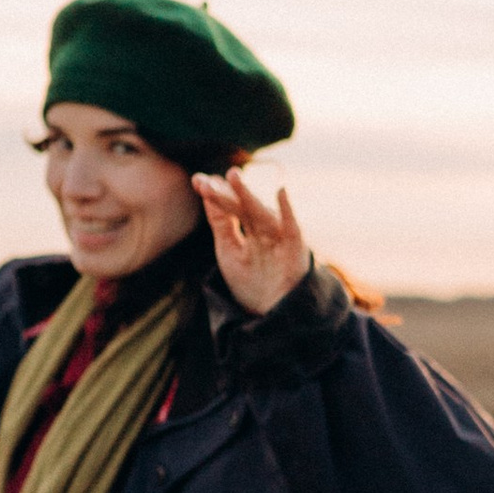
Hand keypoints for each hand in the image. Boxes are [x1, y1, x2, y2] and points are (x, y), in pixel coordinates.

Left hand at [195, 169, 311, 316]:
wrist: (275, 315)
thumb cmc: (252, 283)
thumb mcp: (229, 251)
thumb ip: (220, 222)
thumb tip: (207, 188)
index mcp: (250, 229)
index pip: (231, 207)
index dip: (215, 195)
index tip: (197, 181)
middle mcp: (265, 229)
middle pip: (243, 207)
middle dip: (227, 192)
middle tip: (208, 180)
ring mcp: (280, 237)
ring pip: (261, 213)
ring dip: (247, 195)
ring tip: (233, 177)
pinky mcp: (296, 249)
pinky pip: (292, 227)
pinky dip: (287, 210)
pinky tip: (281, 192)